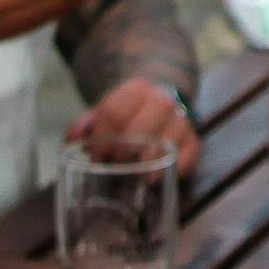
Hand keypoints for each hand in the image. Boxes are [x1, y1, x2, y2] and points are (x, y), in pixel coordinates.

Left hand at [66, 76, 199, 177]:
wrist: (154, 103)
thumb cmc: (123, 116)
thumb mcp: (101, 113)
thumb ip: (84, 125)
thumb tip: (75, 139)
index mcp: (136, 89)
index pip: (115, 112)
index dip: (101, 137)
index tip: (94, 155)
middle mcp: (162, 99)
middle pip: (143, 127)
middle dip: (123, 151)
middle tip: (112, 165)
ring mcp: (181, 120)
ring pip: (167, 141)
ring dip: (147, 162)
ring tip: (132, 176)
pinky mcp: (193, 140)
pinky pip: (188, 156)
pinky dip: (174, 169)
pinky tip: (156, 178)